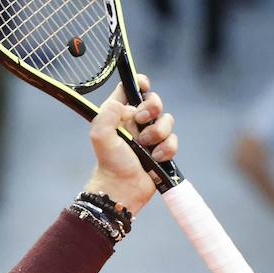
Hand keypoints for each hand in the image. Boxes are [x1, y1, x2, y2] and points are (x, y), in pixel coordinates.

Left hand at [85, 74, 176, 215]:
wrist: (123, 189)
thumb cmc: (109, 164)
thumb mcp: (100, 136)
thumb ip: (106, 114)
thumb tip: (120, 101)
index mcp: (120, 115)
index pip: (131, 89)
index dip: (139, 82)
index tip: (144, 85)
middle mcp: (136, 123)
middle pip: (154, 101)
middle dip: (152, 108)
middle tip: (141, 121)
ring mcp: (150, 136)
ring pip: (167, 120)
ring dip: (158, 133)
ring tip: (146, 146)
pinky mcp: (162, 150)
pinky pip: (173, 140)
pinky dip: (166, 149)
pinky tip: (155, 158)